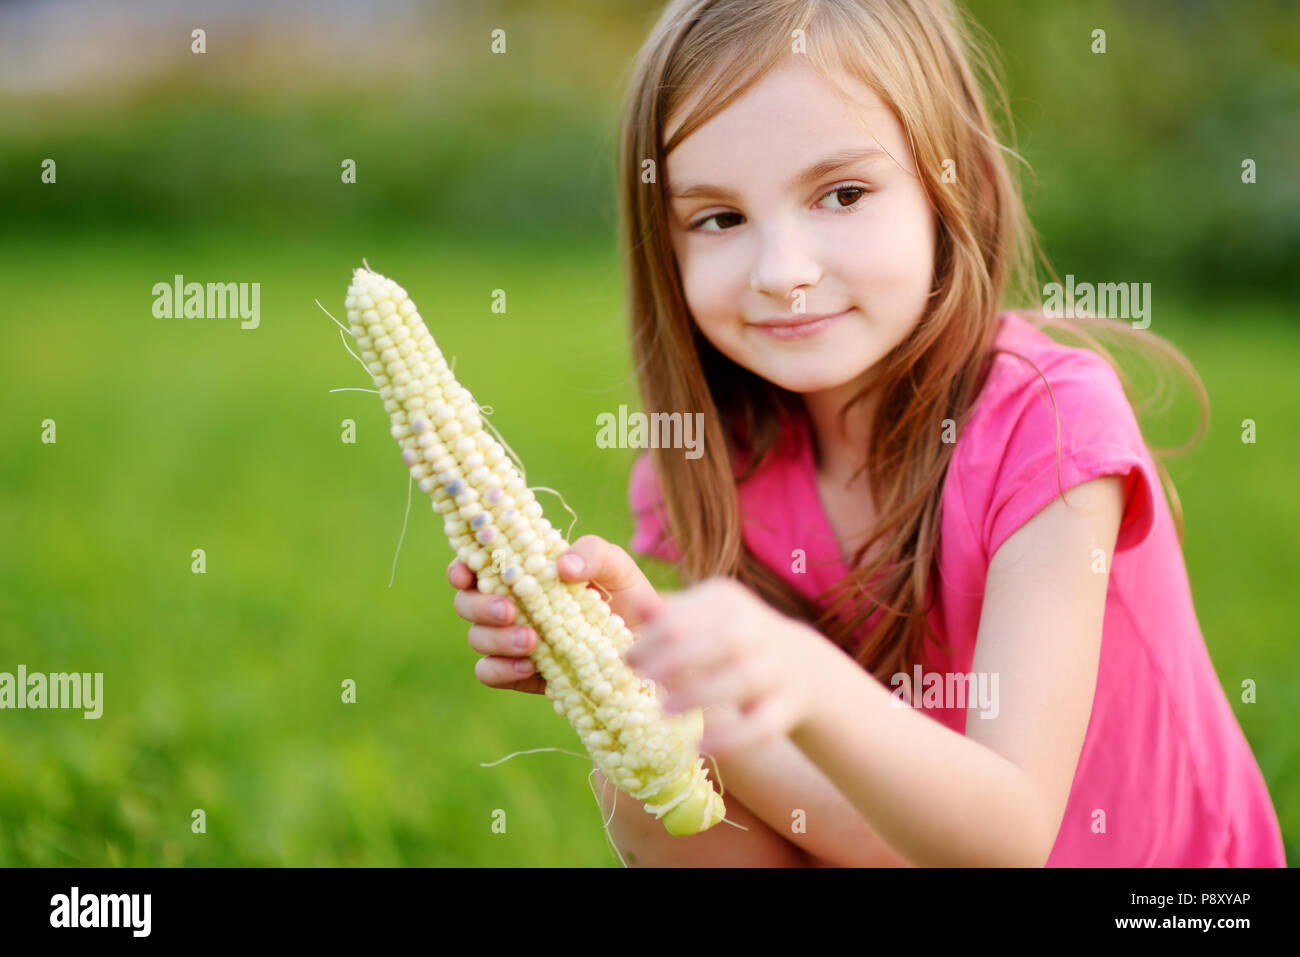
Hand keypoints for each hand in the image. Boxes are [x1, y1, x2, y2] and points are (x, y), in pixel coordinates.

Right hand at [450, 534, 663, 694]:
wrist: (650, 652)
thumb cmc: (629, 600)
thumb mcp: (618, 568)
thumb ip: (593, 553)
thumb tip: (562, 567)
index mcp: (525, 572)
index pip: (477, 564)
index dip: (461, 567)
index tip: (466, 573)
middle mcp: (511, 605)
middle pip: (466, 603)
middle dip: (480, 606)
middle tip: (509, 611)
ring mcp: (513, 641)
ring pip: (476, 638)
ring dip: (496, 638)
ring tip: (532, 641)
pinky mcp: (521, 674)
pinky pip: (489, 673)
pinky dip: (502, 669)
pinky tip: (531, 666)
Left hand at [624, 577, 829, 756]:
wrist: (799, 664)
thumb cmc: (729, 639)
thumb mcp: (700, 618)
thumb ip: (668, 616)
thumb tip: (635, 602)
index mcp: (727, 601)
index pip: (684, 618)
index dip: (650, 641)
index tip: (629, 661)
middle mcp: (757, 629)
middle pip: (723, 641)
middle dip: (676, 662)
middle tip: (645, 681)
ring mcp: (777, 668)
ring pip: (744, 679)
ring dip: (700, 695)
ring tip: (664, 711)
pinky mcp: (788, 706)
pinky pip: (762, 725)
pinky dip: (731, 737)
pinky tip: (700, 745)